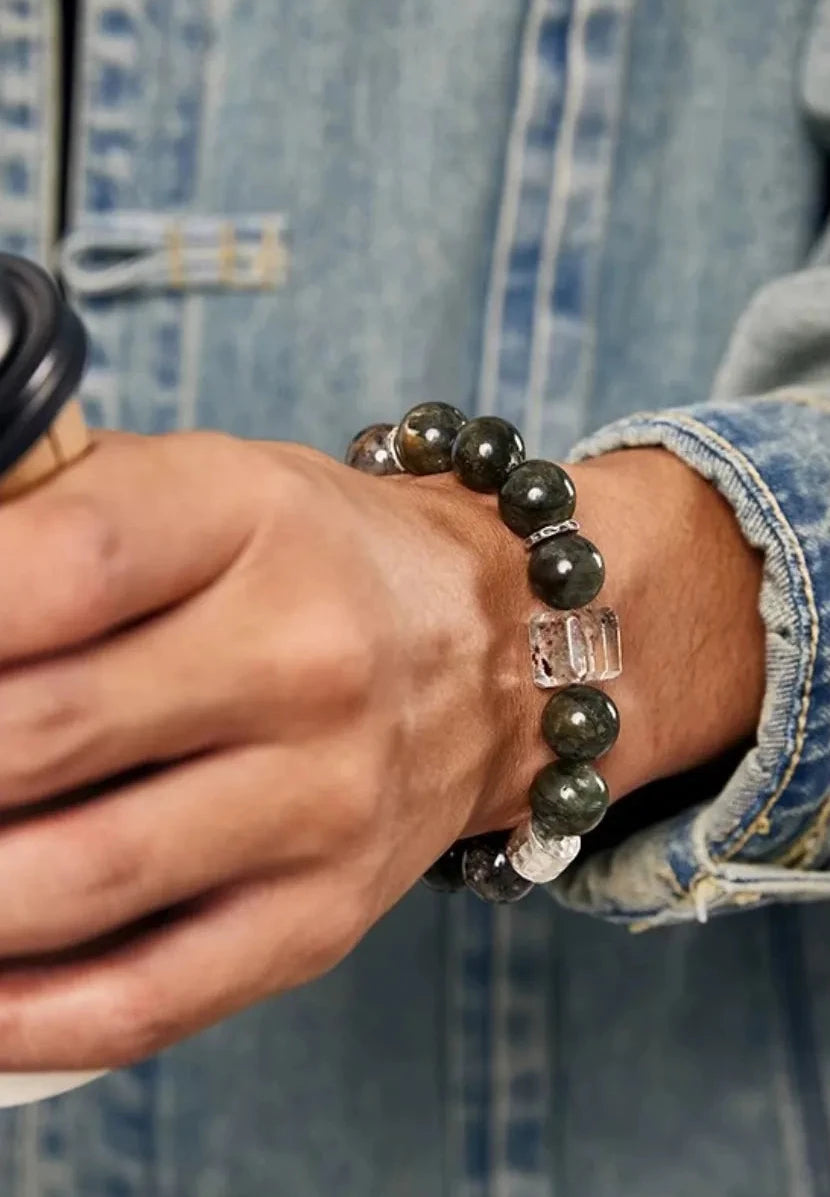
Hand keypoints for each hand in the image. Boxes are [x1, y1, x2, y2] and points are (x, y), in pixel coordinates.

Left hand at [0, 432, 762, 1068]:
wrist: (490, 652)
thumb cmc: (319, 563)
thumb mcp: (208, 487)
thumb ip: (56, 517)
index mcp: (258, 522)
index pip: (65, 564)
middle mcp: (307, 662)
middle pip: (43, 731)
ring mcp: (325, 800)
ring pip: (78, 878)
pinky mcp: (325, 916)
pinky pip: (147, 995)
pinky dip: (21, 1013)